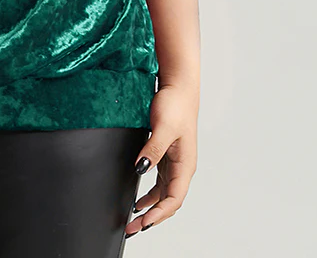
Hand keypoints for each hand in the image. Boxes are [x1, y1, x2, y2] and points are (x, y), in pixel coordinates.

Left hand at [124, 82, 198, 237]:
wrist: (178, 87)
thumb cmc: (175, 105)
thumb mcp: (163, 127)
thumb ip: (152, 149)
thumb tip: (141, 169)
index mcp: (185, 164)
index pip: (173, 199)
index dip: (158, 214)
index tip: (143, 223)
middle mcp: (181, 167)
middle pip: (168, 201)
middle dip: (151, 218)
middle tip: (132, 228)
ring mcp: (174, 162)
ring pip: (163, 195)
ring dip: (149, 209)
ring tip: (133, 220)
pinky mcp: (166, 156)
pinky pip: (159, 183)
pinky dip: (149, 195)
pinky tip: (138, 201)